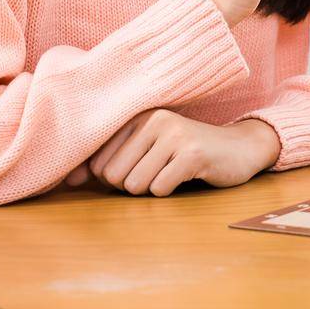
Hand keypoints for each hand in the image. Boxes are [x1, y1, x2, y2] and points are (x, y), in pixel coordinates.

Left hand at [83, 109, 281, 196]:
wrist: (241, 148)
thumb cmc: (187, 153)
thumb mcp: (147, 149)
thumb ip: (107, 161)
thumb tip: (68, 181)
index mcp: (139, 116)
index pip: (97, 163)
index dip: (115, 177)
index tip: (142, 166)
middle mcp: (155, 120)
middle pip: (113, 176)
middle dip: (133, 185)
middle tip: (160, 171)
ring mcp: (175, 135)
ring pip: (134, 185)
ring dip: (152, 189)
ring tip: (173, 172)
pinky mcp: (193, 154)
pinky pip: (159, 189)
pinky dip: (170, 192)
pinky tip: (187, 176)